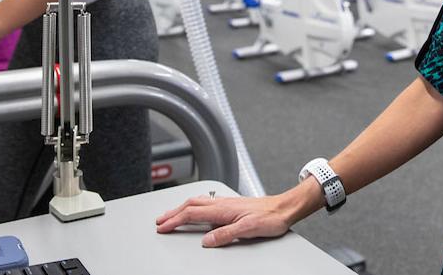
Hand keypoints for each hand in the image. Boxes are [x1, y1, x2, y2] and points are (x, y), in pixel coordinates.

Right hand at [155, 193, 293, 247]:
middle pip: (190, 205)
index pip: (192, 214)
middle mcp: (222, 203)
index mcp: (222, 209)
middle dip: (172, 213)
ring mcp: (226, 202)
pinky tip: (195, 208)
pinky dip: (193, 206)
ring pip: (197, 202)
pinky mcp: (231, 204)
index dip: (175, 221)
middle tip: (159, 221)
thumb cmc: (270, 217)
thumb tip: (206, 241)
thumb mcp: (248, 230)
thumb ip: (225, 235)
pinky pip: (205, 202)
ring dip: (181, 208)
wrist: (284, 208)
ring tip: (171, 214)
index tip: (162, 227)